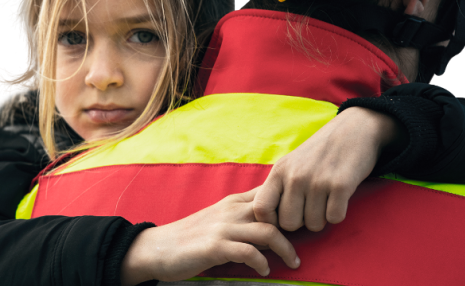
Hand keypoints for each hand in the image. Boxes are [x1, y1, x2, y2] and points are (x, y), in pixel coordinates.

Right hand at [120, 187, 299, 284]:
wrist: (157, 248)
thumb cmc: (192, 237)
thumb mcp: (219, 219)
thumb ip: (242, 217)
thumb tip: (272, 222)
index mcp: (233, 201)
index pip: (270, 194)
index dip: (291, 204)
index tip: (305, 220)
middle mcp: (231, 210)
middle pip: (275, 210)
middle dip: (296, 226)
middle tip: (307, 242)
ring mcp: (223, 227)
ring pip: (267, 231)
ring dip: (285, 248)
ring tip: (293, 262)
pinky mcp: (215, 246)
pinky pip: (248, 252)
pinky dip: (261, 262)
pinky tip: (265, 270)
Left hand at [253, 107, 402, 231]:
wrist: (353, 129)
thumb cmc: (320, 153)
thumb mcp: (292, 163)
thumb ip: (278, 187)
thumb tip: (266, 219)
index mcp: (279, 170)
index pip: (261, 208)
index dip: (272, 221)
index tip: (285, 217)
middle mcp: (295, 176)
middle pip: (289, 224)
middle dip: (302, 221)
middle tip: (311, 206)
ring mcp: (317, 181)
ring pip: (313, 225)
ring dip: (322, 217)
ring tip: (326, 198)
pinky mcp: (340, 185)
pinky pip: (334, 218)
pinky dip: (338, 213)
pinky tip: (339, 197)